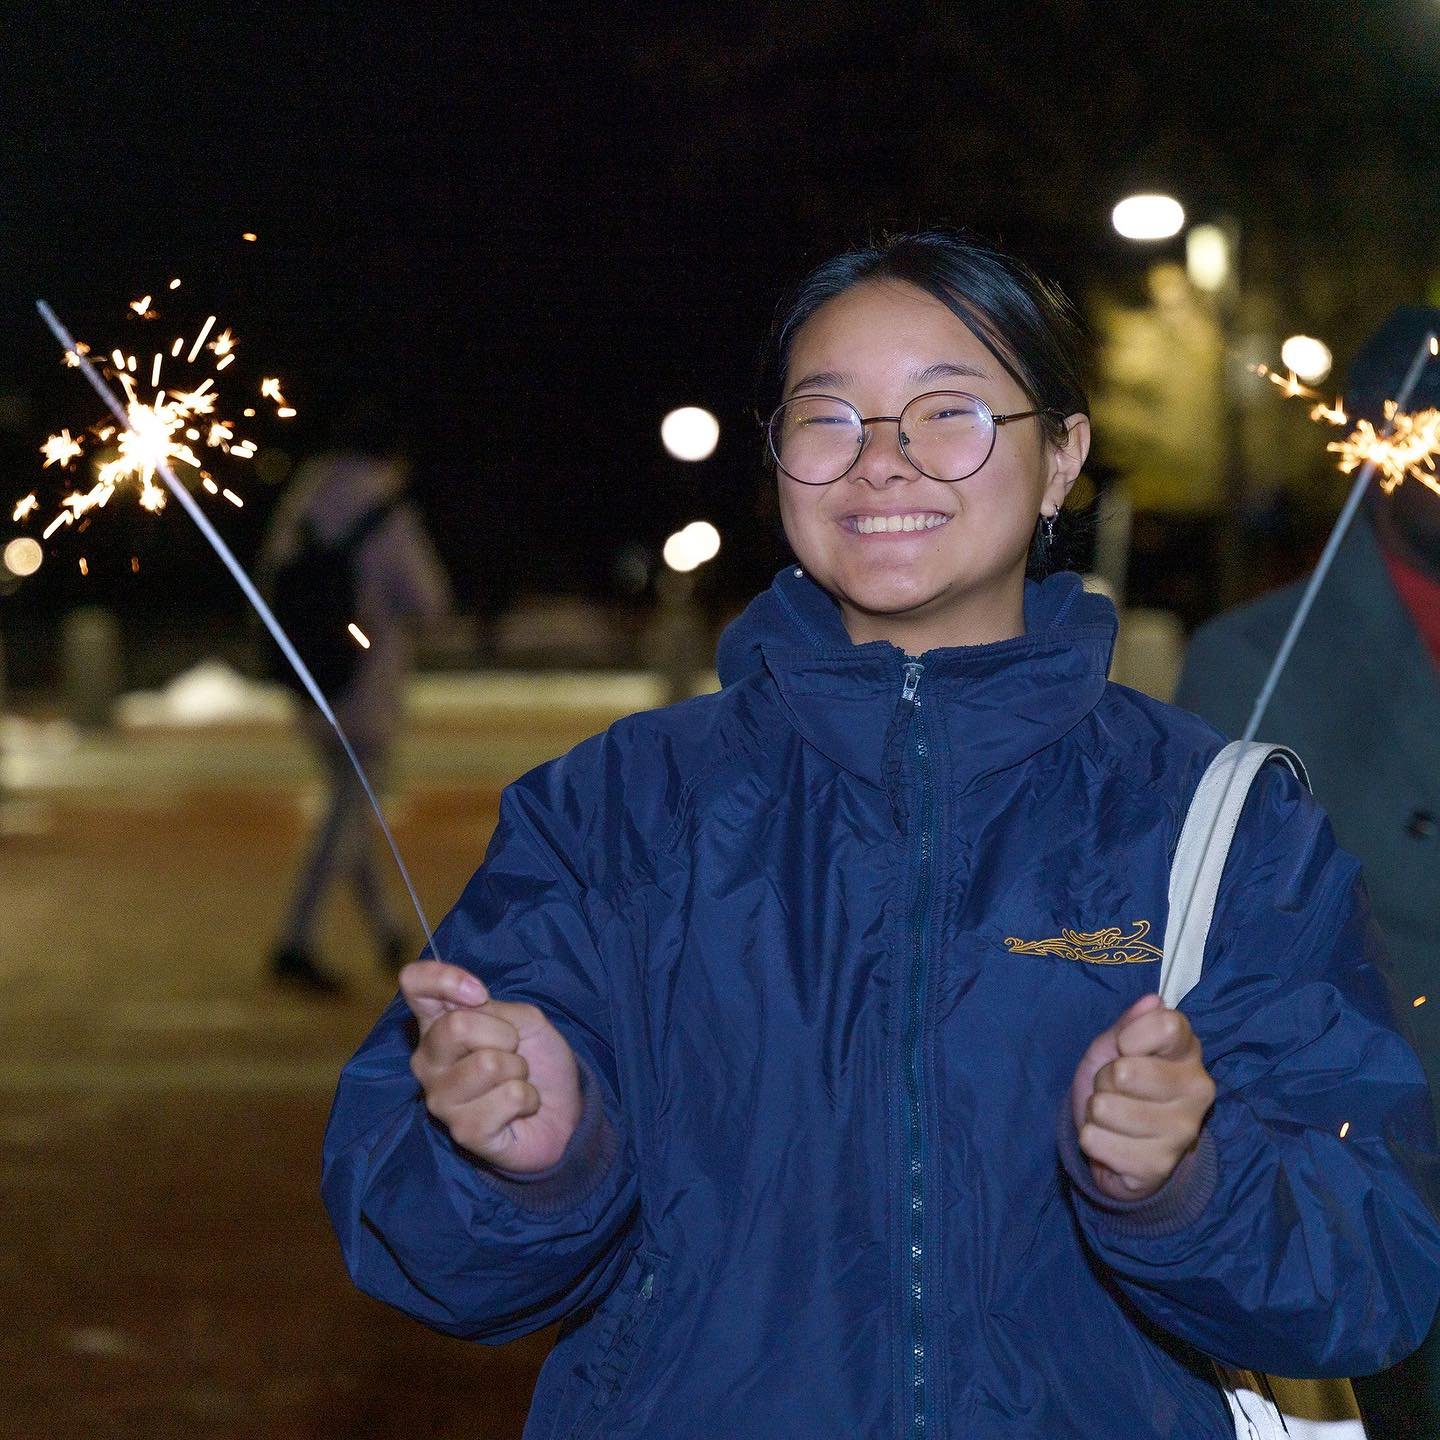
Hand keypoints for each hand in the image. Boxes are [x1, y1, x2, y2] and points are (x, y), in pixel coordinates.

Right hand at [400, 960, 582, 1172]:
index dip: (444, 979)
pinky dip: (528, 1098)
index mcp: (438, 1024)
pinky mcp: (464, 1131)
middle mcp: (428, 1061)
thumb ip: (494, 1007)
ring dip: (519, 1069)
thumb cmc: (538, 1059)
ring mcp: (441, 1099)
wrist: (564, 1108)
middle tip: (514, 1051)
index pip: (414, 983)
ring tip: (516, 1081)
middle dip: (504, 1035)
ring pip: (488, 1064)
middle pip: (455, 1026)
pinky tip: (519, 1108)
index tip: (480, 994)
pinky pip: (509, 1097)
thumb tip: (472, 1003)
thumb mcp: (524, 1019)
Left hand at [1069, 993, 1215, 1201]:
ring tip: (1113, 1115)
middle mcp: (1198, 1091)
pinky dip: (1092, 1140)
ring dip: (1097, 1111)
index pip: (1166, 1025)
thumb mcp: (1114, 1045)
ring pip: (1105, 1108)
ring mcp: (1183, 1131)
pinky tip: (1113, 1142)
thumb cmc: (1118, 1083)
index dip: (1130, 1035)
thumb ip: (1130, 1022)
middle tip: (1116, 1088)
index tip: (1124, 1048)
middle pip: (1125, 1071)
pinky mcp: (1160, 1166)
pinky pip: (1096, 1141)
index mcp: (1189, 1053)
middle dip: (1105, 1079)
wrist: (1115, 1141)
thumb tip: (1153, 1000)